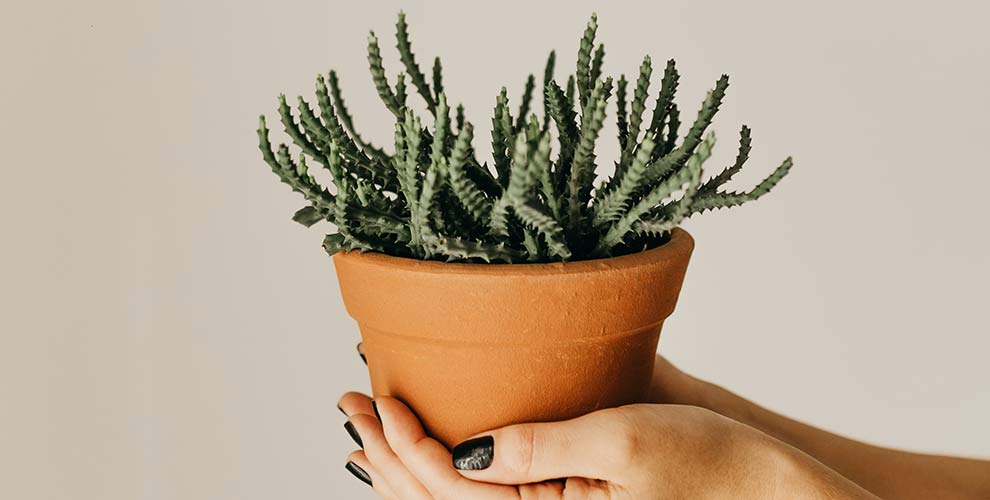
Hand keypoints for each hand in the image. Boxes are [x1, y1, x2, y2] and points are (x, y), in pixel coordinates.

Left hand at [337, 392, 868, 499]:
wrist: (764, 488)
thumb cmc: (710, 463)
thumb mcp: (624, 443)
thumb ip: (538, 448)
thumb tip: (460, 449)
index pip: (450, 488)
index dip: (404, 443)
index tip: (373, 398)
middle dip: (389, 456)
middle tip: (350, 406)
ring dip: (406, 469)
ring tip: (368, 432)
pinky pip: (485, 499)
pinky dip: (443, 477)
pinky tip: (430, 453)